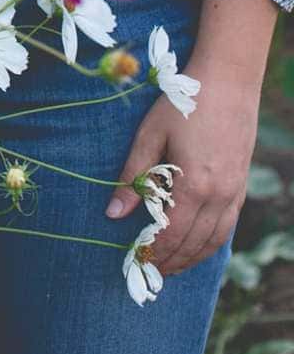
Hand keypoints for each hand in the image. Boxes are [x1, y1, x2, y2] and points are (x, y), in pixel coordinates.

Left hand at [106, 67, 257, 273]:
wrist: (228, 81)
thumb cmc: (183, 103)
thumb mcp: (151, 134)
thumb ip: (134, 175)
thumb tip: (112, 212)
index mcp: (193, 184)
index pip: (170, 233)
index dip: (152, 251)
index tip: (136, 261)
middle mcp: (218, 196)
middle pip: (191, 243)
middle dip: (169, 261)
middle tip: (150, 271)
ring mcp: (234, 193)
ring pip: (213, 241)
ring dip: (191, 258)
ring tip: (170, 267)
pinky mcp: (241, 187)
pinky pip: (227, 228)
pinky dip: (210, 244)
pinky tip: (197, 246)